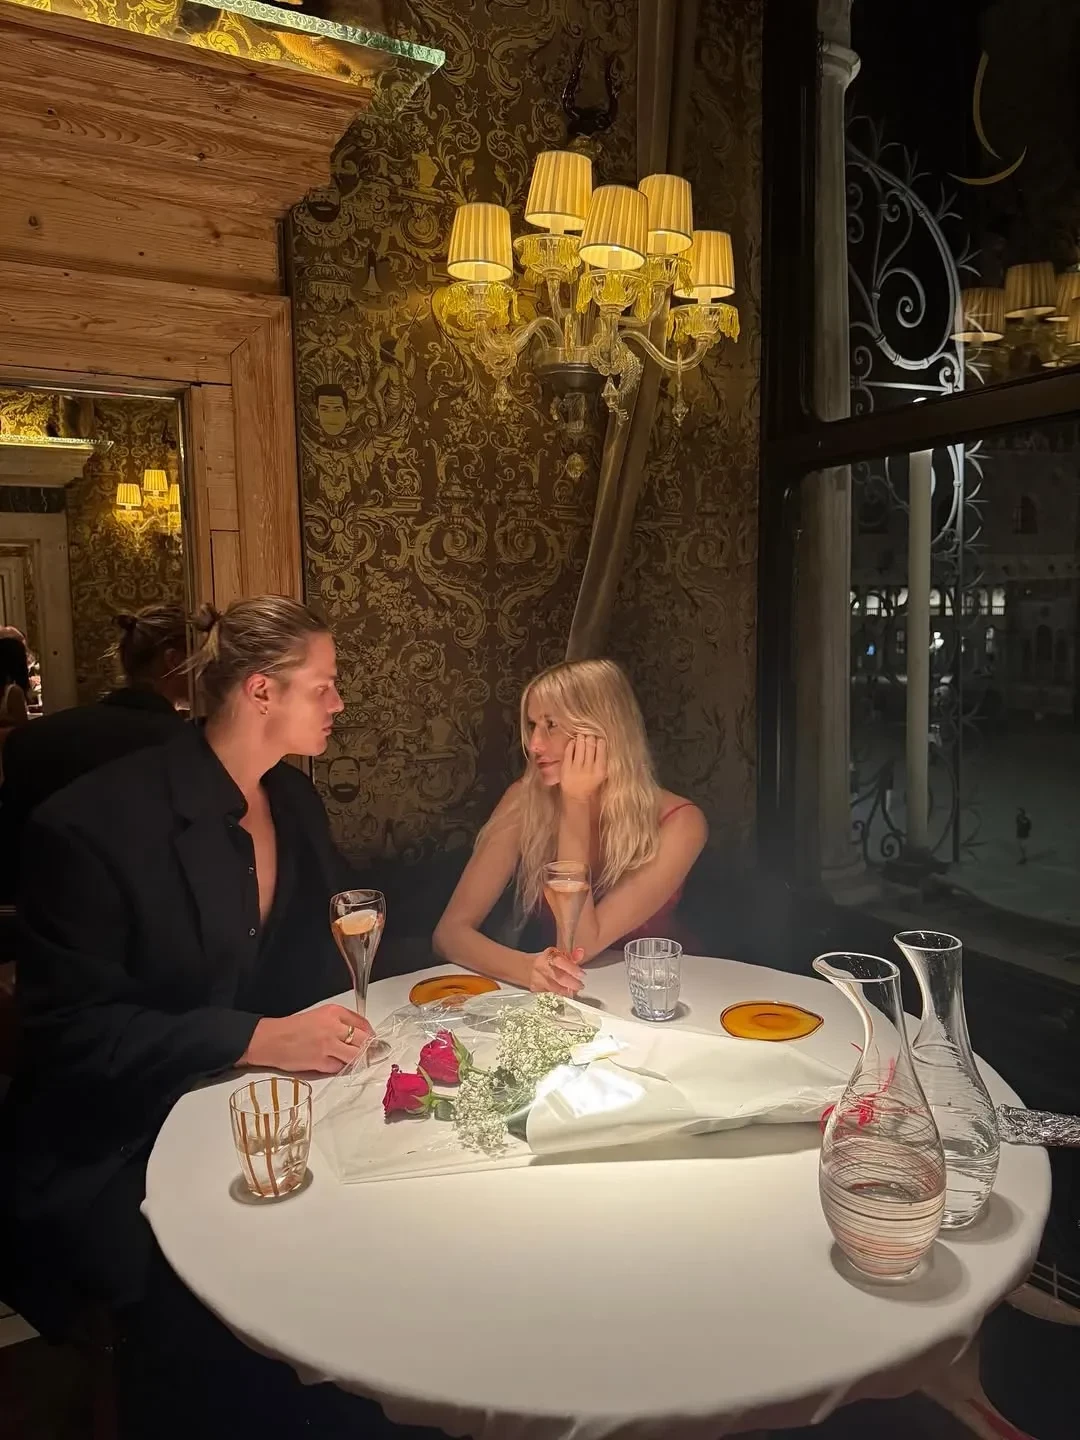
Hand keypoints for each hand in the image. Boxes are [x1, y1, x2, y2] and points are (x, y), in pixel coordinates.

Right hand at [241, 1005, 373, 1073]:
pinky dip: (342, 1067)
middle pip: (363, 1039)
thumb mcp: (319, 1015)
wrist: (271, 1040)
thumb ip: (339, 1022)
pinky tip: (338, 1064)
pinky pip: (340, 1067)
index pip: (362, 1023)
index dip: (370, 1033)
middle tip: (372, 1053)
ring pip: (356, 1056)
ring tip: (358, 1061)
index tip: (373, 1039)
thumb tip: (360, 1033)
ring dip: (359, 1059)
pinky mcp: (321, 1062)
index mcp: (333, 1012)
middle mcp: (333, 1027)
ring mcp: (328, 1046)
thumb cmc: (293, 1027)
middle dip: (370, 1047)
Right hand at [529, 946, 585, 996]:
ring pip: (555, 989)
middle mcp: (542, 968)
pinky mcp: (536, 990)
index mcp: (548, 957)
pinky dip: (559, 996)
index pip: (560, 961)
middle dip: (572, 983)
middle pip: (558, 977)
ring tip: (574, 991)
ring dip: (567, 991)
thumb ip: (571, 956)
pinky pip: (550, 995)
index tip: (582, 974)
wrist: (525, 969)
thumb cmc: (545, 962)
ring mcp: (538, 980)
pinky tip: (565, 995)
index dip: (572, 968)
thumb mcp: (557, 955)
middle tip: (580, 985)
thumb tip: (581, 952)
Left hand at [559, 733, 606, 803]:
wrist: (576, 797)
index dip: (600, 741)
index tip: (598, 740)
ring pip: (580, 746)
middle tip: (589, 737)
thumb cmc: (590, 784)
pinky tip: (573, 742)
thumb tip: (600, 742)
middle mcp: (589, 768)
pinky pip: (569, 751)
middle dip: (590, 738)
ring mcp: (576, 767)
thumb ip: (601, 761)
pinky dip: (571, 744)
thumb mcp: (601, 775)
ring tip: (581, 737)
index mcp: (600, 770)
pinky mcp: (566, 767)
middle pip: (591, 745)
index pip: (601, 749)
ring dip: (581, 739)